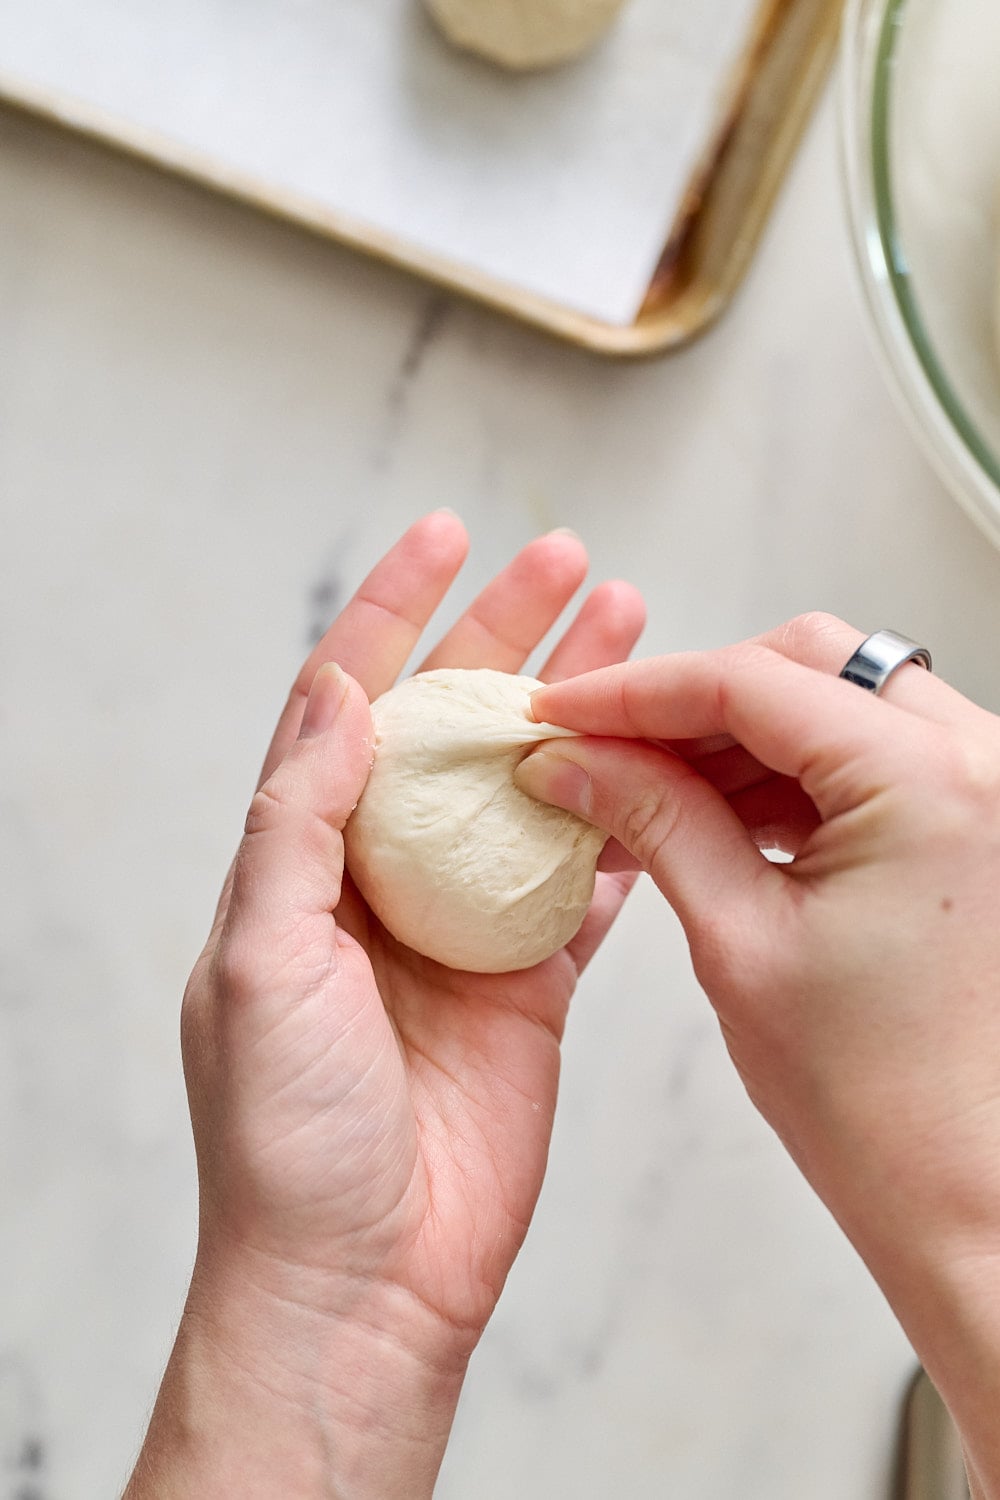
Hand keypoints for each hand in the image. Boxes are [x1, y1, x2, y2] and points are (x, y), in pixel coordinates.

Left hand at [124, 512, 644, 1499]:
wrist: (362, 1277)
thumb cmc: (286, 1136)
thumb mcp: (262, 961)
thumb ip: (296, 822)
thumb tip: (337, 693)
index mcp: (304, 862)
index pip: (346, 705)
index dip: (390, 613)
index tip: (440, 539)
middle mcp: (384, 878)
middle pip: (452, 726)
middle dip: (509, 637)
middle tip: (568, 563)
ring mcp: (464, 924)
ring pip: (530, 786)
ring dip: (579, 710)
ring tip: (631, 629)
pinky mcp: (531, 981)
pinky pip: (586, 881)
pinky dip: (622, 823)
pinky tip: (656, 764)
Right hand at [518, 612, 999, 1498]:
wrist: (968, 1195)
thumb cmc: (880, 1103)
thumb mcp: (739, 942)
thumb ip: (657, 821)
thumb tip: (577, 760)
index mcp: (931, 784)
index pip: (752, 683)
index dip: (635, 693)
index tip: (561, 714)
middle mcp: (982, 765)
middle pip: (804, 666)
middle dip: (689, 701)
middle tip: (598, 750)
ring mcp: (988, 790)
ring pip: (835, 703)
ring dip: (734, 738)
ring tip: (640, 792)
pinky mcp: (974, 822)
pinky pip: (866, 757)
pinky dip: (785, 774)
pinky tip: (709, 814)